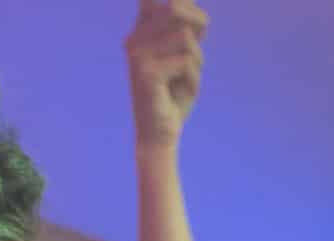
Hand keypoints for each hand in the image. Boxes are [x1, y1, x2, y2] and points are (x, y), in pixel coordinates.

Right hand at [127, 0, 208, 151]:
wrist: (160, 134)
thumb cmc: (174, 93)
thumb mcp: (186, 53)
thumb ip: (189, 25)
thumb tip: (187, 9)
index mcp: (142, 28)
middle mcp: (135, 37)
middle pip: (179, 8)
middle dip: (197, 27)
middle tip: (196, 55)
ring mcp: (137, 54)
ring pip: (188, 39)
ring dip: (197, 63)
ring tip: (184, 81)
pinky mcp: (145, 73)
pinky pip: (187, 60)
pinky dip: (193, 79)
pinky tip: (180, 93)